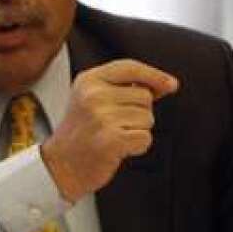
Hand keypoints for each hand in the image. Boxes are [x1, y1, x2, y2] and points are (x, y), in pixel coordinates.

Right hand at [40, 59, 177, 202]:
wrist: (61, 164)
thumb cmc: (81, 132)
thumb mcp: (92, 99)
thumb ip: (123, 87)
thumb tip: (166, 84)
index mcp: (88, 80)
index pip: (130, 67)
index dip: (155, 75)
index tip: (171, 85)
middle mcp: (93, 95)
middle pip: (145, 96)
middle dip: (139, 112)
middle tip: (114, 123)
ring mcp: (101, 117)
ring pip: (147, 118)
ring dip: (137, 130)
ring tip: (113, 135)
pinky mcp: (111, 139)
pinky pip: (145, 138)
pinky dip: (137, 146)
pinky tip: (118, 148)